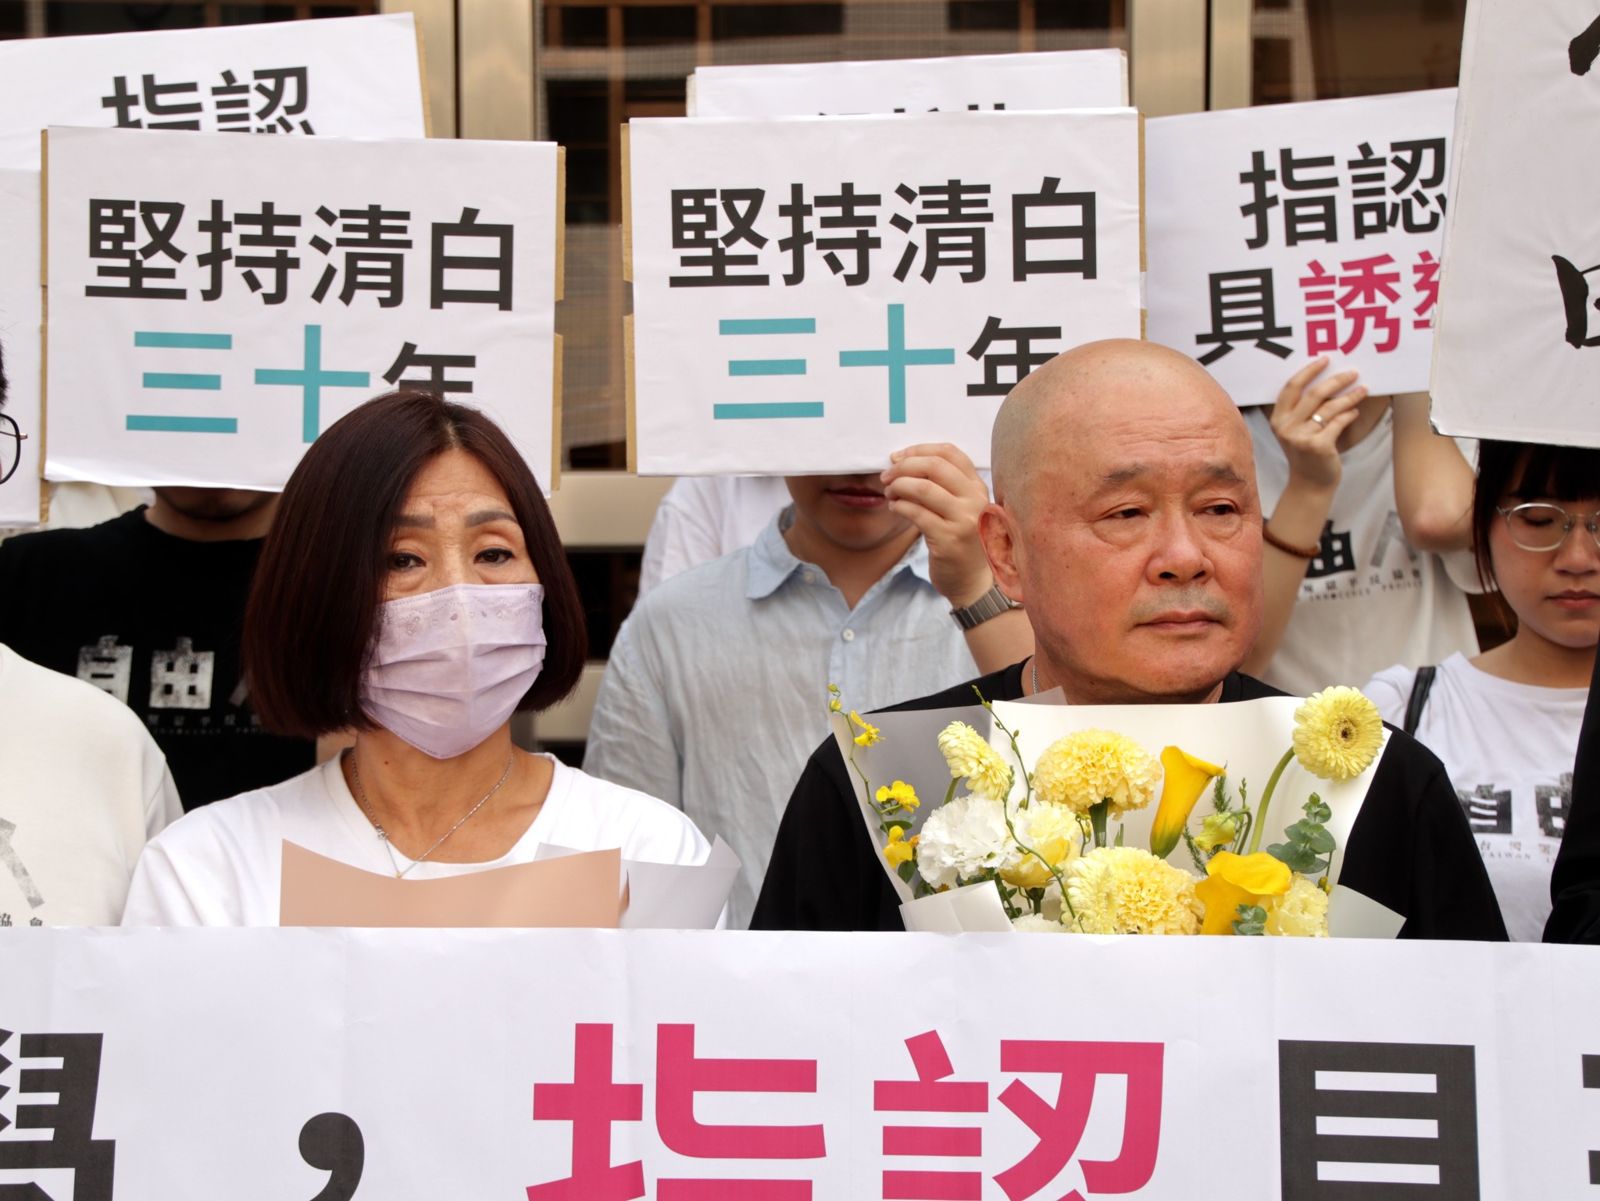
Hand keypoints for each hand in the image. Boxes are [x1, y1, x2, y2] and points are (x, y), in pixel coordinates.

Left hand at [881, 442, 993, 606]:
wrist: (972, 581)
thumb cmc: (960, 541)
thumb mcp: (960, 508)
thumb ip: (943, 485)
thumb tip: (902, 462)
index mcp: (978, 487)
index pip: (950, 453)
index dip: (919, 449)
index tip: (898, 457)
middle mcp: (975, 500)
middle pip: (934, 466)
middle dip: (903, 467)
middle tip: (886, 476)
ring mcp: (963, 520)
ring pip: (923, 488)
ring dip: (898, 486)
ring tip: (889, 493)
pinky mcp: (948, 539)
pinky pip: (916, 513)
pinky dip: (899, 506)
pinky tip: (894, 508)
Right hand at [1269, 357, 1367, 492]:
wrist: (1310, 484)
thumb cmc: (1306, 454)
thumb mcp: (1296, 431)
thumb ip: (1302, 410)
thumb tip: (1328, 381)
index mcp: (1278, 419)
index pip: (1291, 387)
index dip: (1309, 371)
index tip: (1325, 360)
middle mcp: (1286, 427)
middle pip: (1314, 394)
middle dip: (1336, 380)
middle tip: (1352, 373)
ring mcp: (1301, 437)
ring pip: (1330, 408)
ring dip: (1349, 397)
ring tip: (1363, 390)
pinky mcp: (1318, 446)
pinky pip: (1338, 423)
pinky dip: (1349, 415)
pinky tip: (1355, 412)